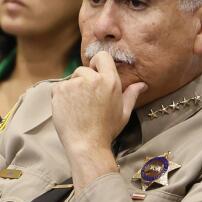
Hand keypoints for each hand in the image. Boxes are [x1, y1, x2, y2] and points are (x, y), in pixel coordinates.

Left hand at [52, 52, 145, 182]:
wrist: (86, 145)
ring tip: (78, 108)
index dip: (97, 64)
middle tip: (87, 100)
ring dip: (73, 89)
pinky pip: (59, 87)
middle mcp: (92, 78)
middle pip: (84, 70)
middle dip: (84, 81)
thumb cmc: (106, 130)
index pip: (102, 56)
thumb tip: (142, 84)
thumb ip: (131, 95)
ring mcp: (74, 84)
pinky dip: (62, 96)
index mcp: (110, 81)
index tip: (95, 74)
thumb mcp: (124, 113)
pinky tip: (69, 109)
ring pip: (71, 79)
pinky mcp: (60, 90)